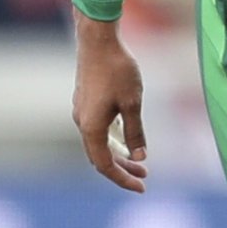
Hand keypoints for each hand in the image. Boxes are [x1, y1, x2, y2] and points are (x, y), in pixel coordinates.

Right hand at [72, 8, 150, 191]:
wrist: (97, 40)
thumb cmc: (116, 70)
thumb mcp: (132, 103)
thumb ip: (135, 132)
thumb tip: (140, 156)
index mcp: (91, 127)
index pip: (104, 165)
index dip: (122, 179)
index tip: (142, 187)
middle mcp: (82, 122)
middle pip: (99, 157)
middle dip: (122, 169)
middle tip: (145, 177)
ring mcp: (82, 112)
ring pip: (98, 143)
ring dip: (118, 154)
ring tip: (140, 161)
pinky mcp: (85, 102)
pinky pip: (97, 130)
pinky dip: (112, 140)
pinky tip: (127, 137)